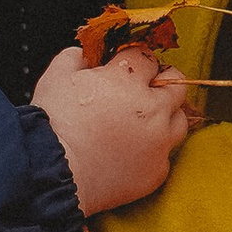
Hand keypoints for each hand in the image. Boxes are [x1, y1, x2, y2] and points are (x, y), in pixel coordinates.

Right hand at [30, 44, 196, 218]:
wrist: (51, 175)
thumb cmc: (51, 127)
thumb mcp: (54, 78)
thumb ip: (74, 58)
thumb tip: (84, 56)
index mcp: (127, 80)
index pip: (146, 57)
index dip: (134, 60)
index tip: (125, 67)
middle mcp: (151, 108)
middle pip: (175, 83)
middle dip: (160, 81)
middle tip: (143, 88)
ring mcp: (158, 142)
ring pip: (179, 119)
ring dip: (166, 115)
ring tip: (143, 121)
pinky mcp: (156, 171)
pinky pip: (166, 154)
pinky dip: (154, 149)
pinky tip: (133, 150)